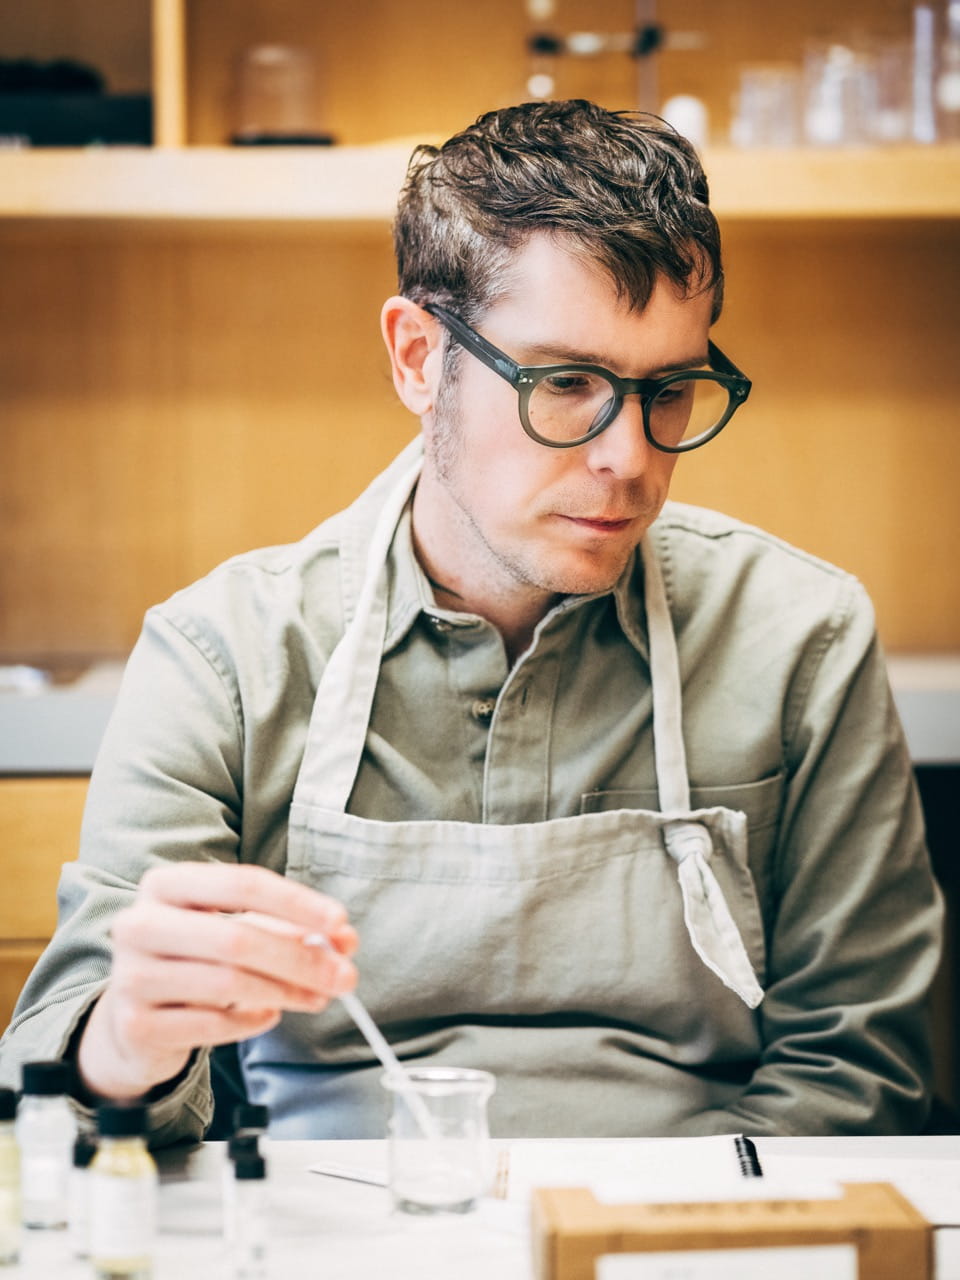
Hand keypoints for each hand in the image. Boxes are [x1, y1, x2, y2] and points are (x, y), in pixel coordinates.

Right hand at [77, 862, 357, 1100]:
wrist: (134, 1019)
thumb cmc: (195, 960)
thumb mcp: (237, 931)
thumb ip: (289, 931)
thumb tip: (344, 940)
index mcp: (167, 885)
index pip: (241, 884)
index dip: (295, 903)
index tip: (340, 922)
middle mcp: (140, 924)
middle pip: (237, 937)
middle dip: (300, 959)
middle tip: (344, 976)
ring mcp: (131, 976)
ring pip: (228, 983)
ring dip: (286, 992)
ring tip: (317, 997)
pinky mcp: (136, 1024)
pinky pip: (212, 1024)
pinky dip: (252, 1023)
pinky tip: (269, 1016)